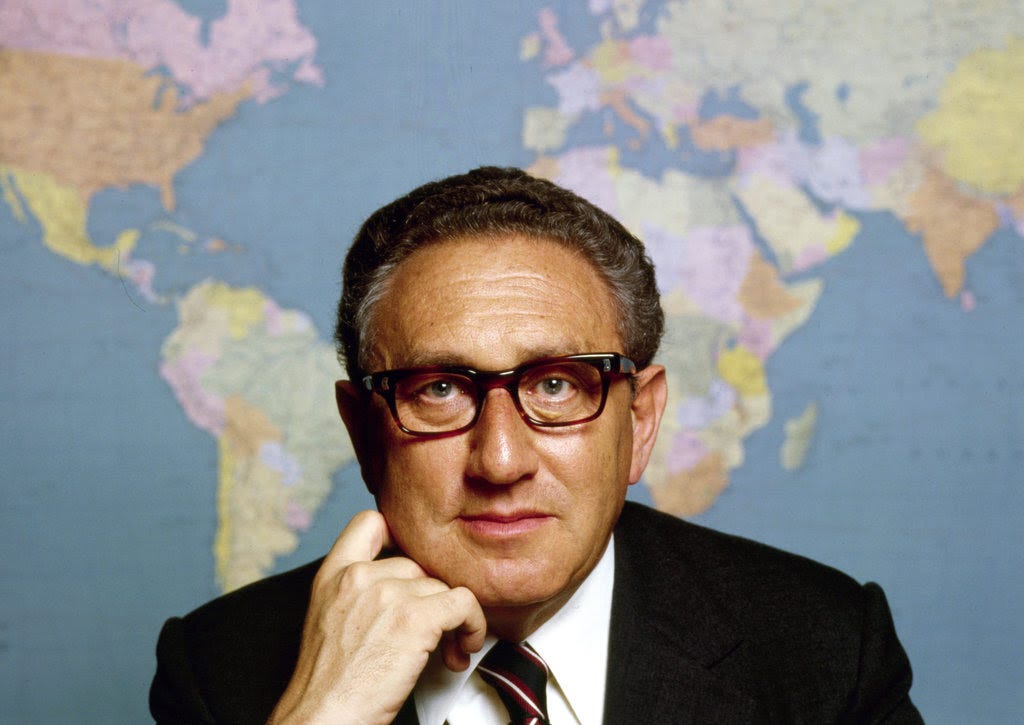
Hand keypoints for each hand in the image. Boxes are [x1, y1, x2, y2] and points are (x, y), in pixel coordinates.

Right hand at [267, 510, 486, 723]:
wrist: (322, 720)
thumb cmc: (328, 686)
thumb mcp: (329, 620)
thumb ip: (359, 593)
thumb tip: (408, 589)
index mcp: (333, 575)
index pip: (370, 521)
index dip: (400, 537)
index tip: (415, 565)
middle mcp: (360, 577)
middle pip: (419, 564)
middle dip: (433, 597)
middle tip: (436, 630)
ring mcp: (388, 594)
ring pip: (444, 587)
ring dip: (454, 619)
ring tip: (448, 649)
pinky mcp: (415, 619)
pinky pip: (465, 604)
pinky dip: (474, 625)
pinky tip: (463, 647)